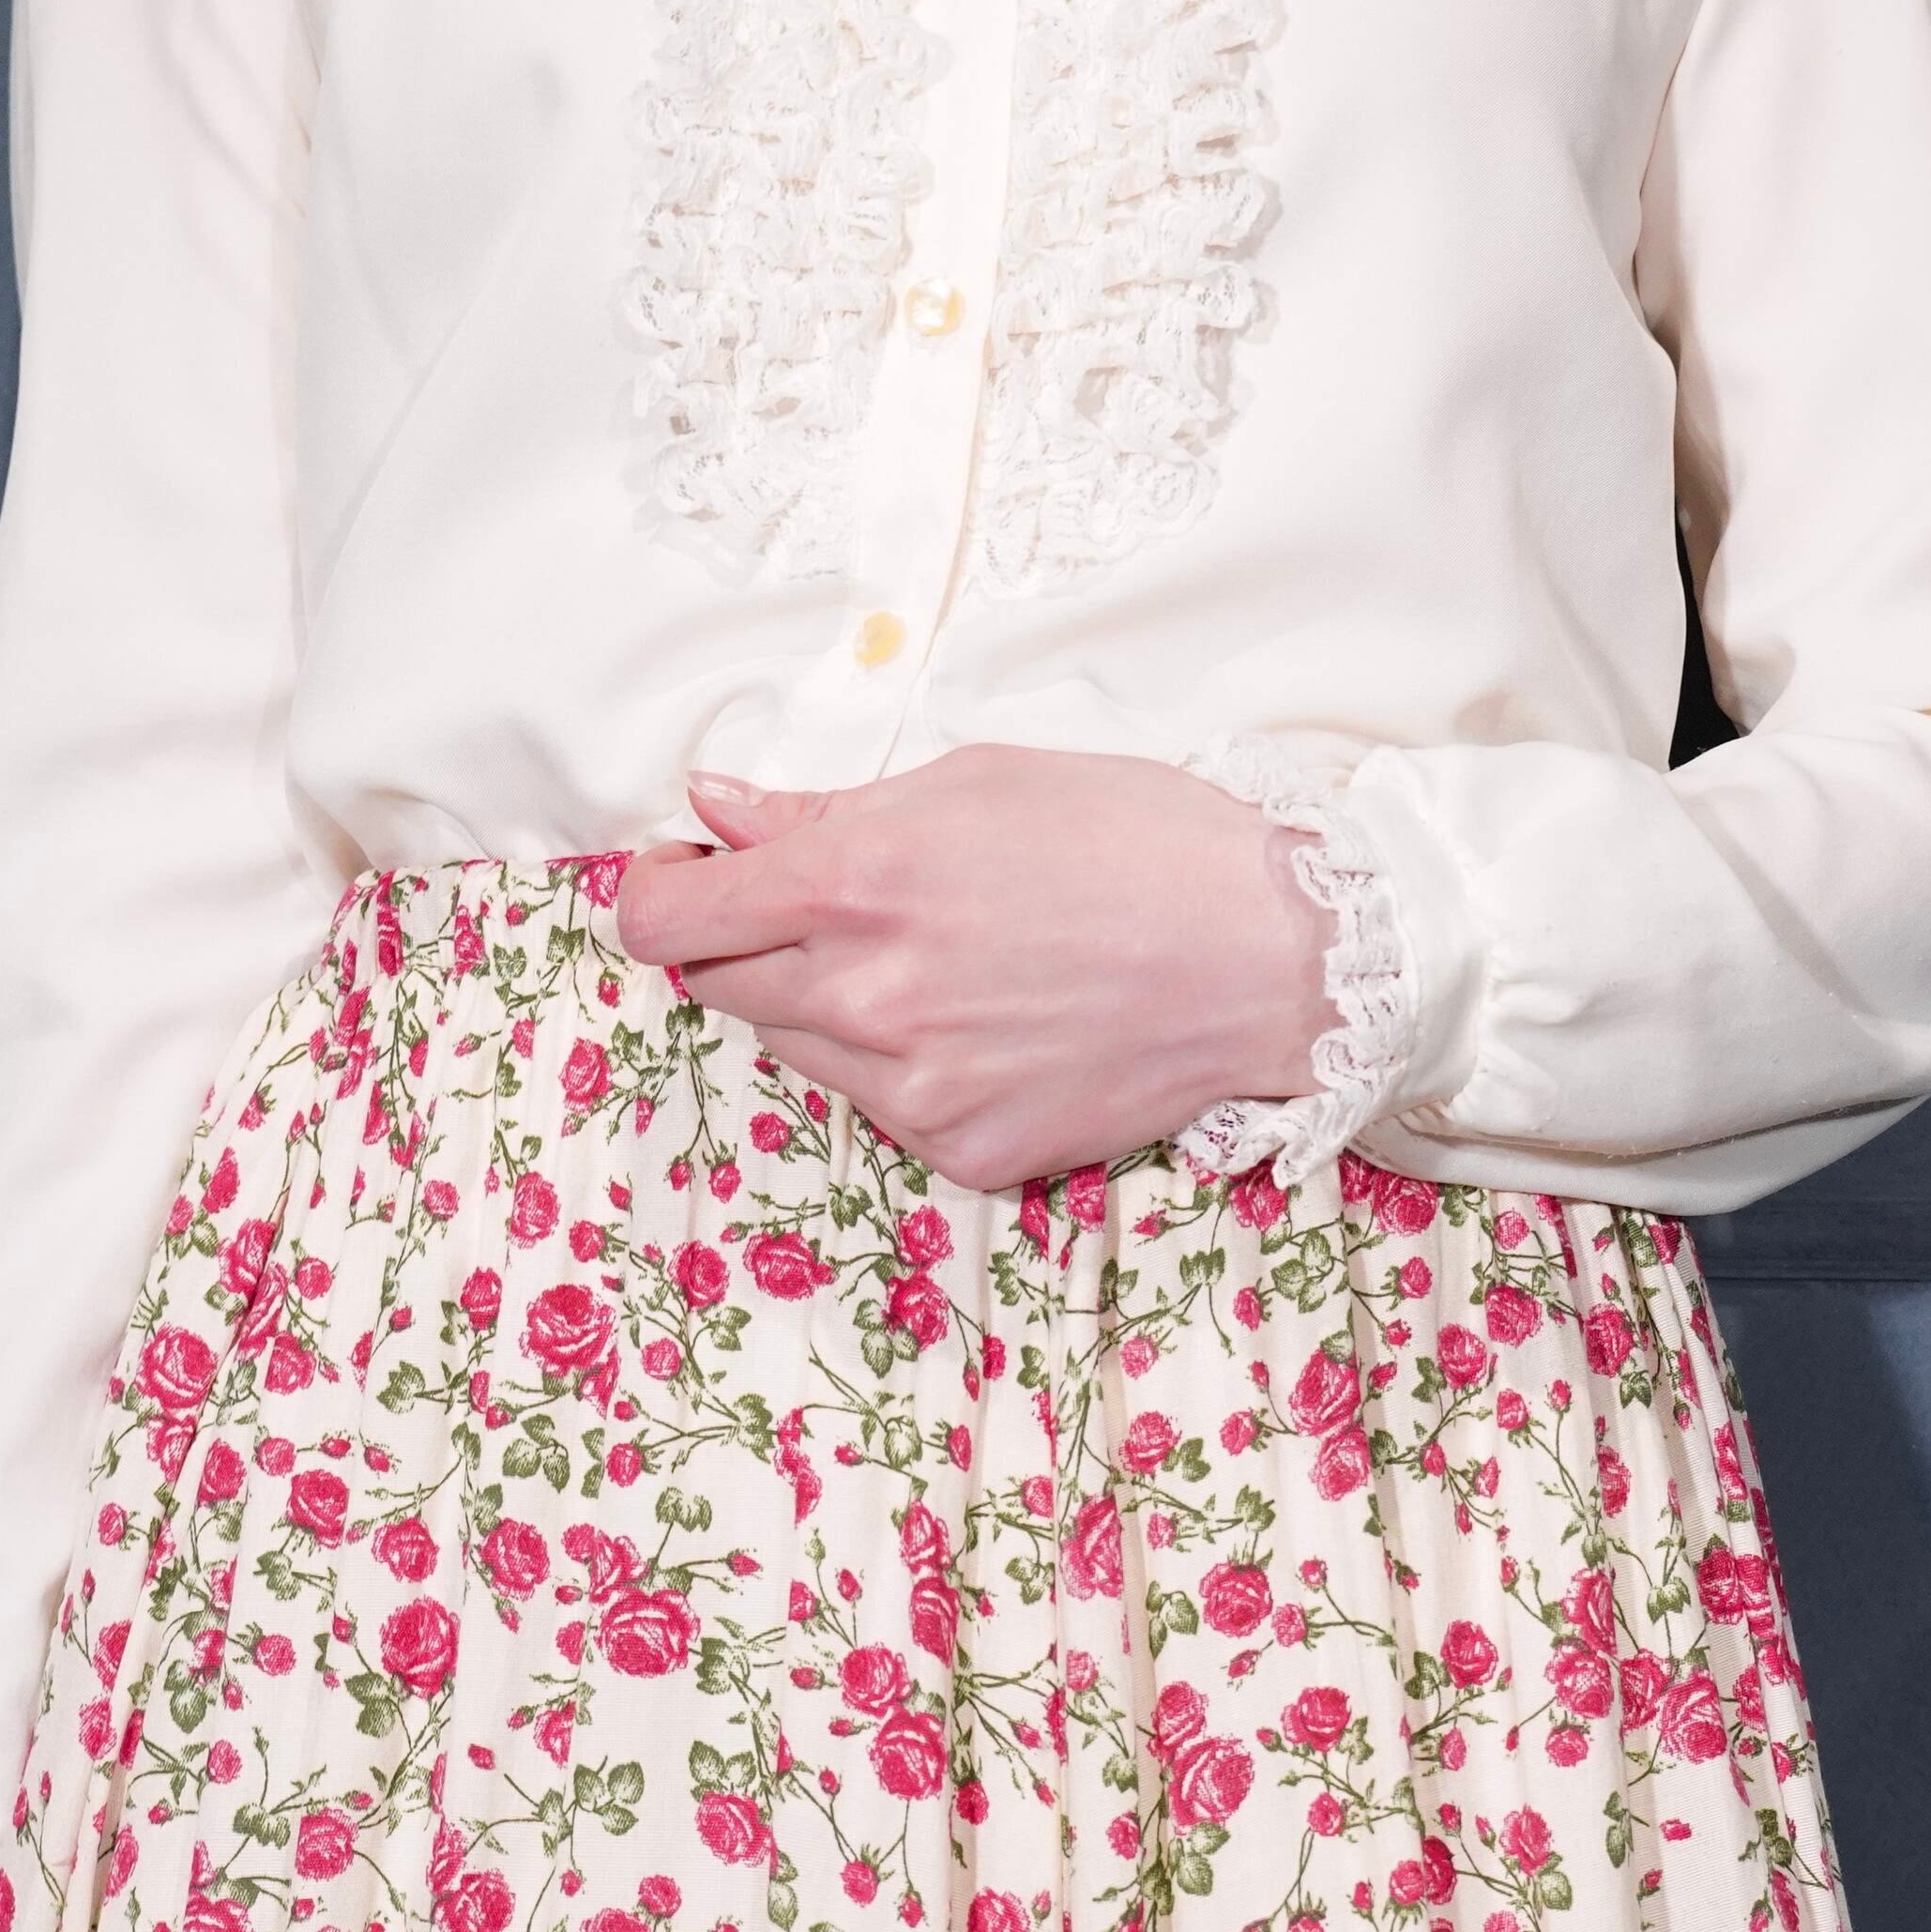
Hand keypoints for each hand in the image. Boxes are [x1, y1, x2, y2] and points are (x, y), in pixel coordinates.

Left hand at [611, 745, 1329, 1186]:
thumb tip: (715, 814)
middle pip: (720, 986)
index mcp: (853, 884)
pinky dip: (905, 1063)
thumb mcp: (975, 780)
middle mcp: (865, 997)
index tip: (686, 877)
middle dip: (746, 941)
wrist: (1273, 955)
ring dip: (826, 1002)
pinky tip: (989, 1018)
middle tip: (828, 905)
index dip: (657, 894)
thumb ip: (823, 810)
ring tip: (937, 957)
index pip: (664, 922)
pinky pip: (881, 1105)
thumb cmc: (1138, 839)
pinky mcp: (963, 1151)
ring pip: (797, 1048)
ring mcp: (911, 1089)